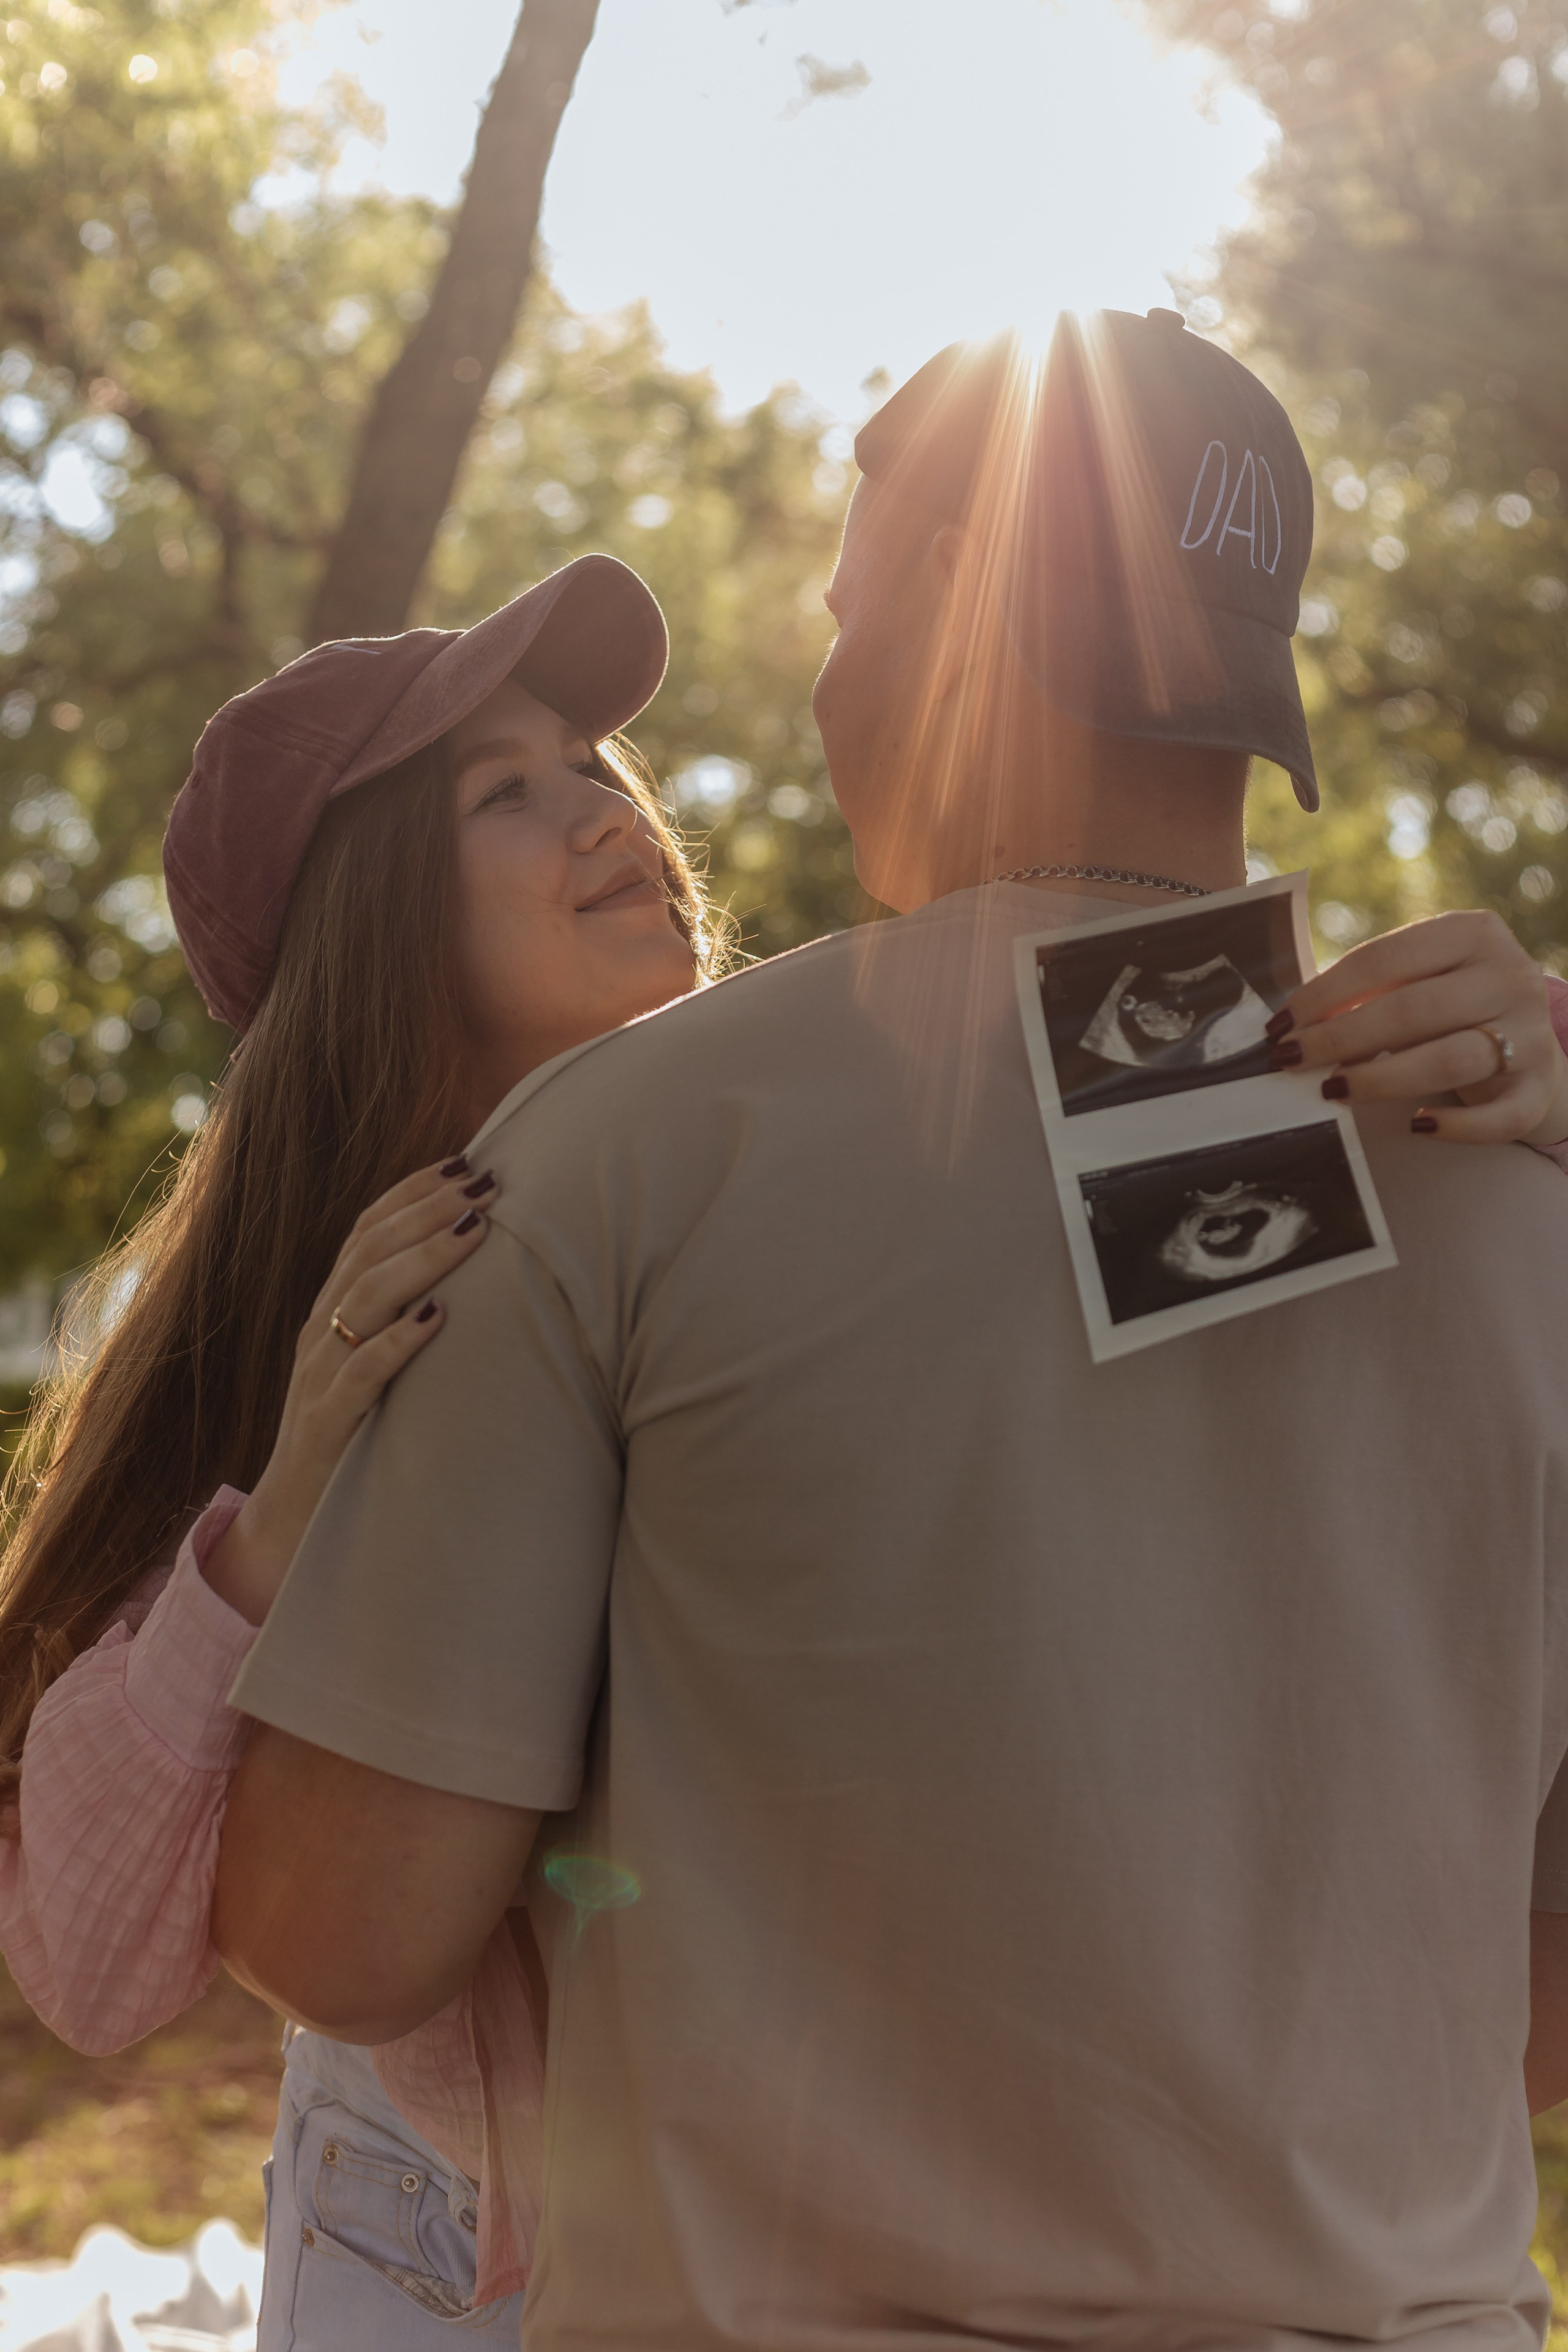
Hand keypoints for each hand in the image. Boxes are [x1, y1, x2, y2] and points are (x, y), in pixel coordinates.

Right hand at [202, 1159, 496, 1624]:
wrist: (292, 1525)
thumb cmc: (355, 1436)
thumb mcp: (378, 1364)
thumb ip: (408, 1315)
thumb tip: (476, 1272)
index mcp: (332, 1309)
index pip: (367, 1229)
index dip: (414, 1191)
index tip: (467, 1160)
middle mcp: (320, 1331)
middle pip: (370, 1250)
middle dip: (429, 1210)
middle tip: (487, 1183)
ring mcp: (318, 1376)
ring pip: (366, 1299)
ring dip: (424, 1260)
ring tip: (476, 1231)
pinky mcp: (327, 1425)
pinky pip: (359, 1376)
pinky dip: (398, 1344)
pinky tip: (436, 1320)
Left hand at [1269, 909, 1567, 1147]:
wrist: (1528, 1045)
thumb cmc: (1450, 1008)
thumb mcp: (1420, 978)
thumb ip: (1369, 990)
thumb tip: (1293, 1025)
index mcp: (1474, 933)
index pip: (1385, 959)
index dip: (1325, 994)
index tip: (1281, 1025)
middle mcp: (1509, 976)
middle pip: (1413, 1010)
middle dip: (1341, 1038)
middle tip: (1292, 1060)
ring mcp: (1530, 1034)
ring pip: (1450, 1060)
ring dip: (1382, 1079)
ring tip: (1334, 1090)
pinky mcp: (1539, 1087)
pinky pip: (1499, 1116)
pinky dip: (1456, 1126)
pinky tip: (1417, 1126)